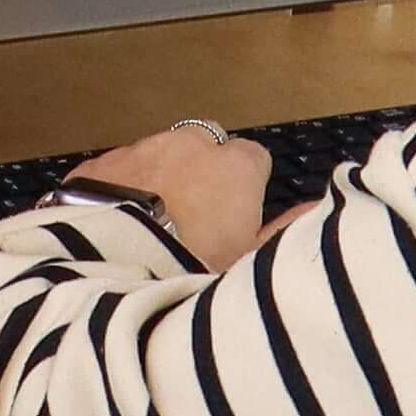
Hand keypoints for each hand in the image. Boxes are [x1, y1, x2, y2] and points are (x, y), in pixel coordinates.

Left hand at [73, 124, 272, 267]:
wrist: (108, 269)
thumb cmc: (190, 270)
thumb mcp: (249, 262)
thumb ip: (286, 228)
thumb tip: (319, 207)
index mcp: (234, 167)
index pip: (252, 159)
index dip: (245, 188)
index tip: (234, 219)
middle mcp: (188, 145)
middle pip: (204, 149)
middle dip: (201, 175)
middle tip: (193, 223)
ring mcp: (139, 148)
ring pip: (158, 155)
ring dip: (159, 179)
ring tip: (151, 226)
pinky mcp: (97, 162)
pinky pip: (117, 170)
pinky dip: (120, 187)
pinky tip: (115, 222)